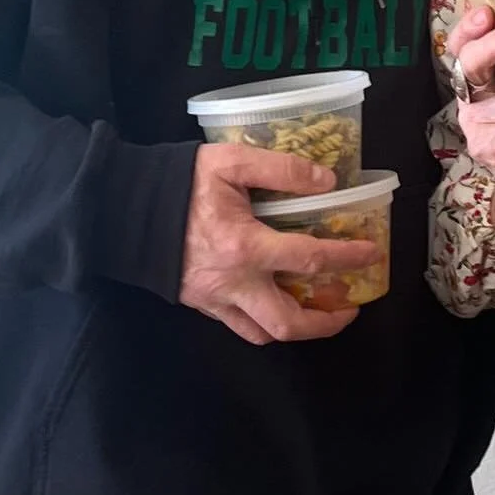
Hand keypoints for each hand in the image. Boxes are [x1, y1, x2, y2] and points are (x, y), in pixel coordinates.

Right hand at [179, 143, 379, 344]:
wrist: (123, 209)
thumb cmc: (179, 183)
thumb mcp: (230, 161)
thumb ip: (281, 169)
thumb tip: (327, 181)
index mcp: (244, 246)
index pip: (309, 259)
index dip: (347, 258)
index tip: (371, 253)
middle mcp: (232, 283)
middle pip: (288, 323)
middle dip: (326, 323)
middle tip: (349, 307)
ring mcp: (214, 300)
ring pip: (263, 334)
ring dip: (297, 327)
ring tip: (319, 310)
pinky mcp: (200, 305)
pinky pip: (239, 326)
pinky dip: (265, 321)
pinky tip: (277, 301)